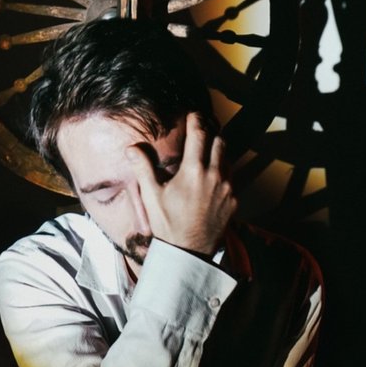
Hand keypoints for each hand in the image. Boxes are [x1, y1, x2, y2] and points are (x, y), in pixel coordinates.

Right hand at [126, 113, 236, 255]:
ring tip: (207, 154)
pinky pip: (231, 179)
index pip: (198, 135)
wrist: (188, 253)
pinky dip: (223, 173)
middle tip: (202, 131)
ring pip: (228, 159)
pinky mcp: (234, 201)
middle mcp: (214, 176)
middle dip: (211, 134)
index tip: (194, 114)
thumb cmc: (167, 224)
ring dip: (219, 153)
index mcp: (193, 171)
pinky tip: (213, 179)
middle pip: (219, 142)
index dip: (196, 121)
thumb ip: (143, 168)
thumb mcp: (151, 196)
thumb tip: (131, 148)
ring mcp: (227, 189)